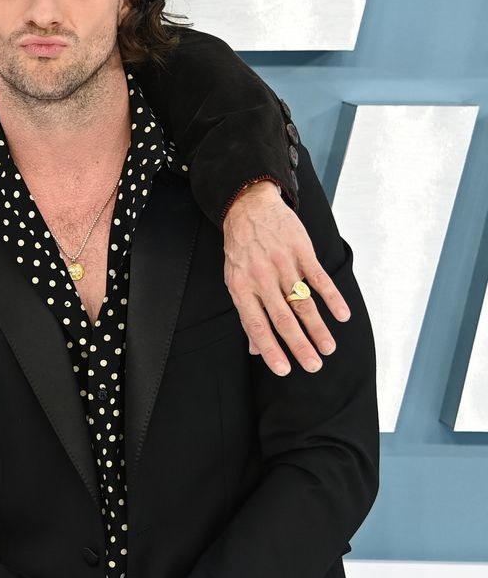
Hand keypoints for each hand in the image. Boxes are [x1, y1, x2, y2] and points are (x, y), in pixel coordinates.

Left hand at [222, 181, 349, 376]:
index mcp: (241, 289)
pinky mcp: (301, 252)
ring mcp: (283, 265)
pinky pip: (319, 279)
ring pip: (303, 303)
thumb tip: (254, 349)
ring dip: (318, 328)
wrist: (249, 208)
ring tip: (329, 348)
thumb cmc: (241, 250)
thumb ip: (247, 313)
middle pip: (283, 319)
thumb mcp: (234, 280)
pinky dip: (332, 298)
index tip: (283, 370)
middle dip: (299, 345)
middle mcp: (262, 279)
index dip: (270, 349)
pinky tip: (342, 315)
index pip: (256, 326)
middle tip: (314, 366)